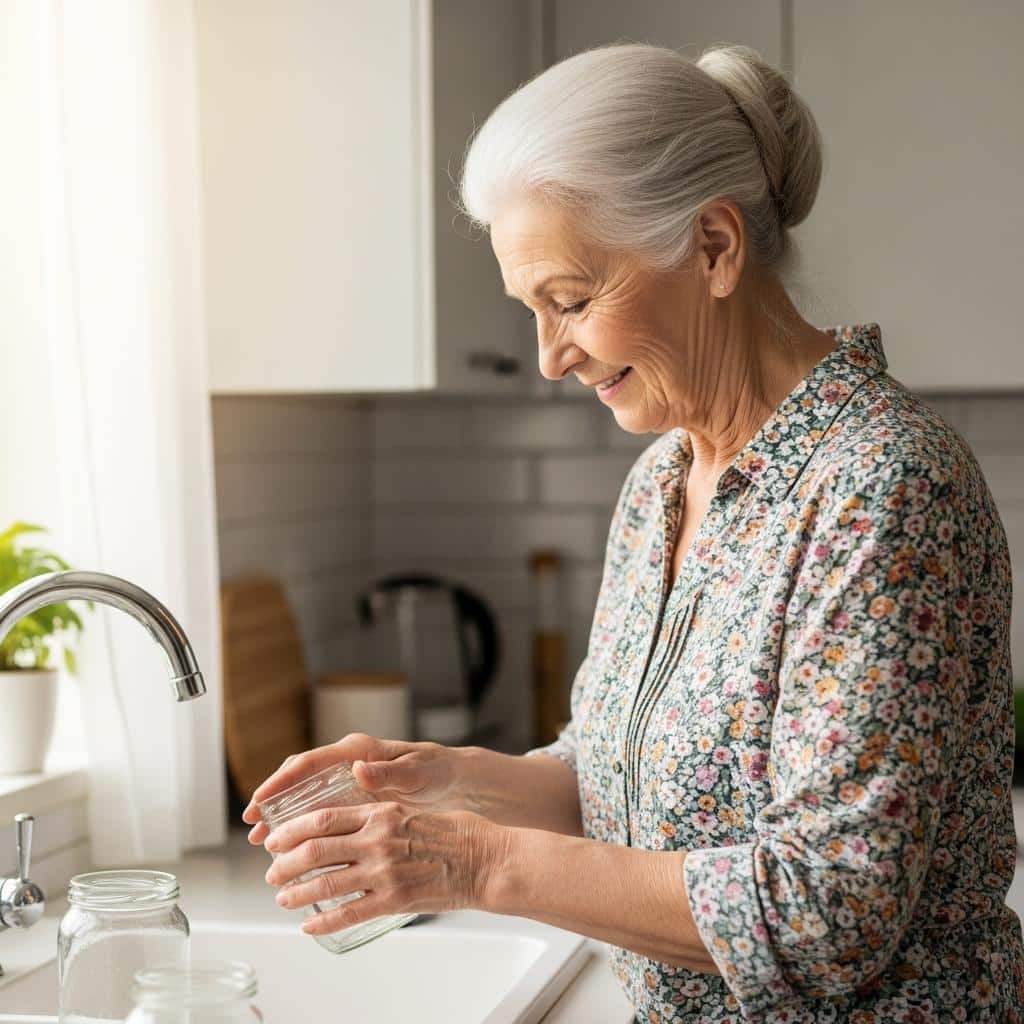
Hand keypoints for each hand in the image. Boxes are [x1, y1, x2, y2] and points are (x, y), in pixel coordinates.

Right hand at [241, 733, 464, 844]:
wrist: (453, 781)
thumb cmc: (435, 772)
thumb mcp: (415, 772)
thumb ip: (388, 772)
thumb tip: (360, 769)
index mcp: (357, 751)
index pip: (309, 763)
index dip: (281, 782)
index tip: (259, 800)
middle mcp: (348, 763)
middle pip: (300, 780)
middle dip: (273, 801)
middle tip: (253, 826)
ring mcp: (349, 780)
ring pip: (307, 797)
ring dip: (284, 817)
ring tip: (262, 842)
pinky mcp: (355, 798)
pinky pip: (322, 810)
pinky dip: (306, 827)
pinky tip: (295, 848)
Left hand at [261, 802, 507, 933]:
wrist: (487, 860)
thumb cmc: (459, 832)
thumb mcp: (415, 808)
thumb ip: (383, 811)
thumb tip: (357, 817)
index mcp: (382, 812)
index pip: (323, 818)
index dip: (292, 830)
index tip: (276, 838)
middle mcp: (377, 840)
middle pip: (315, 850)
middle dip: (285, 863)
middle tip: (272, 871)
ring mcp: (384, 872)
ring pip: (325, 883)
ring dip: (297, 892)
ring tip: (283, 898)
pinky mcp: (394, 900)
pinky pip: (349, 913)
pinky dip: (323, 921)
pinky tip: (309, 924)